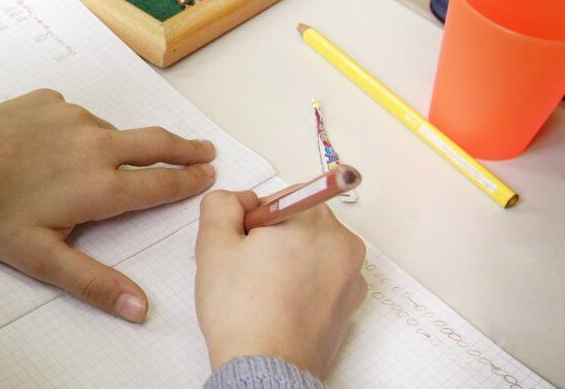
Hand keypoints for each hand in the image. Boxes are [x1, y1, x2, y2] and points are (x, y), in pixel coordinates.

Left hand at [0, 89, 216, 322]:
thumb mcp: (39, 258)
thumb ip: (92, 282)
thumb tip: (140, 308)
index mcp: (100, 186)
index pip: (159, 184)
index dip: (187, 182)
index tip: (208, 177)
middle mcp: (96, 144)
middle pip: (154, 142)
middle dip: (184, 148)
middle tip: (204, 151)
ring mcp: (73, 116)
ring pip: (113, 132)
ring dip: (125, 144)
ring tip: (121, 158)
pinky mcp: (50, 100)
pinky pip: (78, 117)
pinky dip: (82, 131)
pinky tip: (62, 146)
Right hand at [193, 190, 366, 377]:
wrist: (266, 367)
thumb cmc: (242, 312)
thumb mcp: (213, 244)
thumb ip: (221, 204)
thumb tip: (236, 200)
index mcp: (313, 218)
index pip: (278, 197)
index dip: (250, 220)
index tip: (242, 245)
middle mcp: (342, 242)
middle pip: (299, 222)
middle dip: (272, 239)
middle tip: (247, 270)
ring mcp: (351, 276)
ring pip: (311, 252)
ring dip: (288, 262)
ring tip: (263, 292)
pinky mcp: (350, 305)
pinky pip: (323, 280)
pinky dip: (303, 286)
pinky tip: (279, 306)